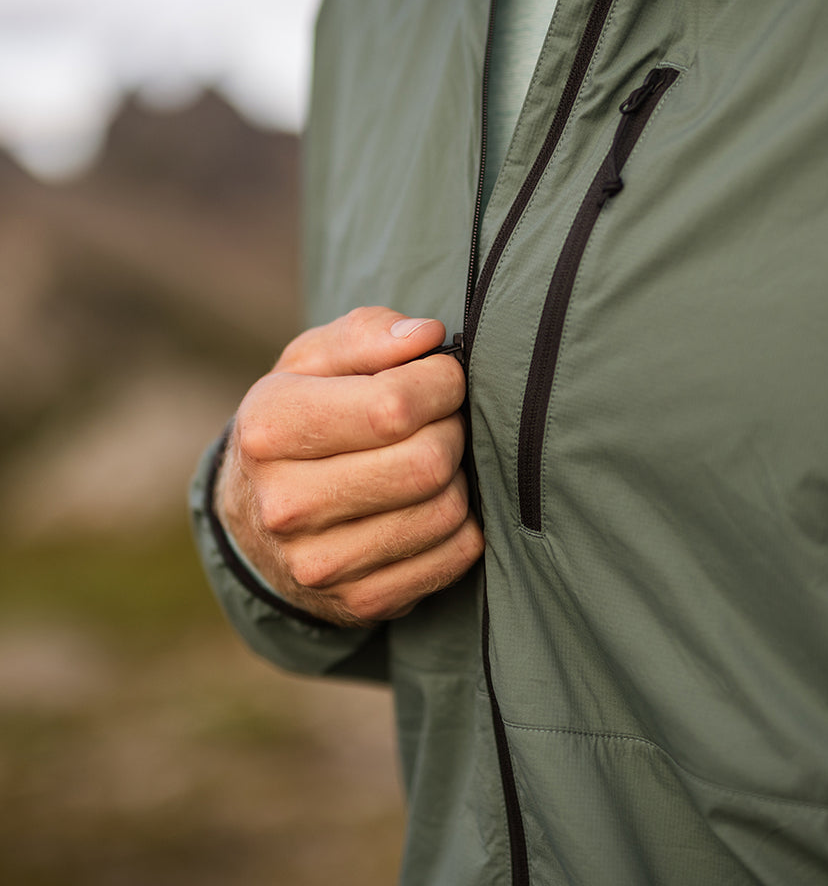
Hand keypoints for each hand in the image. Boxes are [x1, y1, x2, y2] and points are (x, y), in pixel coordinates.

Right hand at [215, 306, 483, 626]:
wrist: (257, 521)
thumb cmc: (300, 420)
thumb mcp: (312, 363)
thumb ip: (367, 334)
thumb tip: (425, 337)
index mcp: (269, 428)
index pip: (391, 407)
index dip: (440, 383)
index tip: (440, 377)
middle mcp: (285, 504)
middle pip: (425, 462)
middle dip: (452, 429)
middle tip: (440, 420)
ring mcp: (320, 563)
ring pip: (447, 511)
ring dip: (458, 476)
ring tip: (431, 459)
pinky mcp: (360, 602)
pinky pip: (456, 554)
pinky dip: (461, 523)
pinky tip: (430, 503)